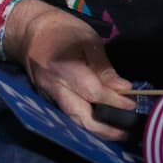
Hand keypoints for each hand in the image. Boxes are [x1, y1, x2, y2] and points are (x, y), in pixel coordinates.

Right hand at [5, 1, 134, 139]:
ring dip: (94, 130)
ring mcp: (48, 96)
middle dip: (104, 129)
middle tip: (126, 133)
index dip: (114, 101)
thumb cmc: (62, 29)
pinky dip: (84, 121)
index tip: (132, 106)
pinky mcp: (47, 99)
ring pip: (72, 119)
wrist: (29, 31)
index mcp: (65, 68)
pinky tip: (99, 123)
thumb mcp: (88, 39)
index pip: (93, 92)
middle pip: (80, 116)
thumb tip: (123, 88)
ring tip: (116, 133)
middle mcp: (54, 87)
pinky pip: (67, 114)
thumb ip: (104, 67)